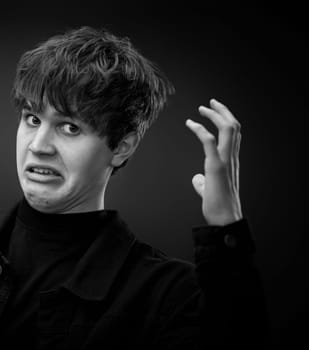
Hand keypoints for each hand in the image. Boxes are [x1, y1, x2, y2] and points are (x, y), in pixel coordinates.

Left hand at [185, 99, 242, 225]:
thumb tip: (198, 179)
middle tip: (210, 102)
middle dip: (222, 111)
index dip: (225, 120)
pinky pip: (209, 142)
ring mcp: (225, 162)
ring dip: (214, 115)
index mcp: (231, 162)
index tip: (213, 111)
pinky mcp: (216, 167)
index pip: (234, 135)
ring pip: (228, 129)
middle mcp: (232, 158)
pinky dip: (200, 129)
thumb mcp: (209, 191)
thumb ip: (204, 182)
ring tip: (202, 108)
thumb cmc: (218, 208)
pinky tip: (190, 124)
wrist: (224, 220)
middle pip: (234, 126)